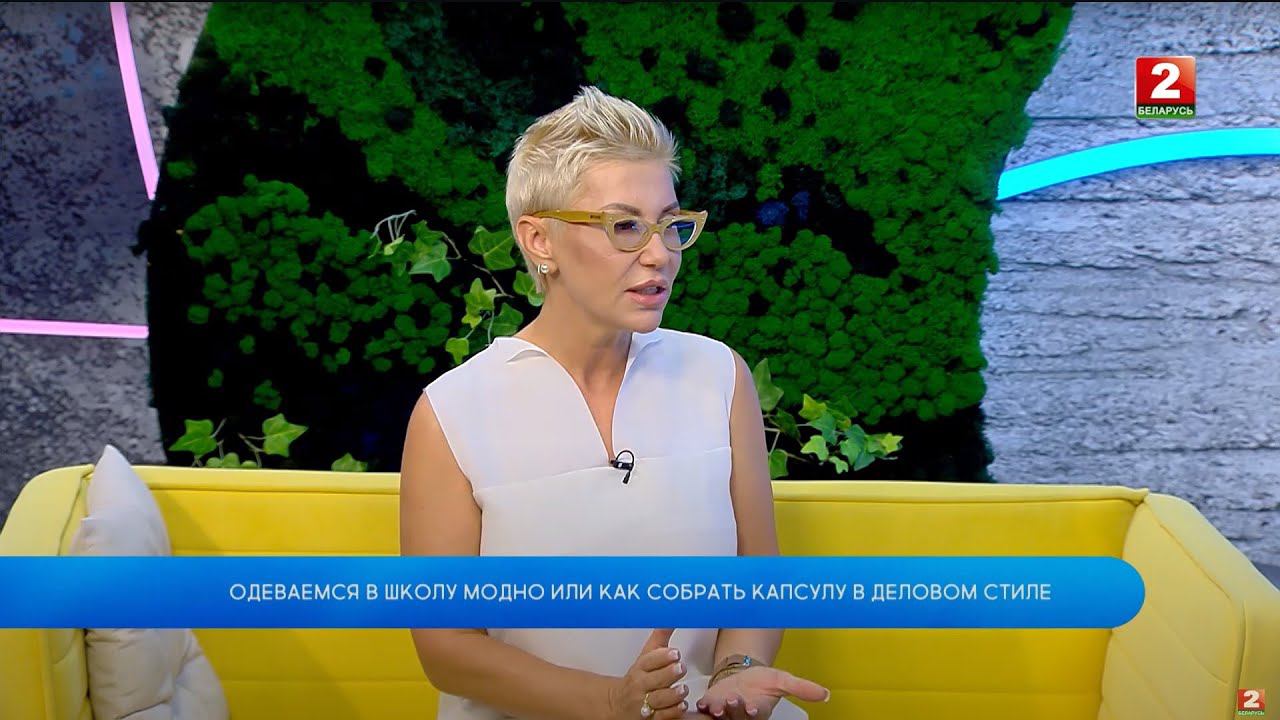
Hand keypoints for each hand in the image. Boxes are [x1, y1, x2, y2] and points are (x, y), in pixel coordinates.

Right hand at [605, 628, 691, 719]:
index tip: (674, 652)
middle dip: (668, 674)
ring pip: (659, 699)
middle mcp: (641, 685)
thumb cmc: (637, 678)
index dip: (661, 657)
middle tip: (680, 667)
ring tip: (682, 689)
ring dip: (672, 694)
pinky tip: (681, 705)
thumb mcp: (646, 656)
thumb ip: (660, 638)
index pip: (648, 661)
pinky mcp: (650, 718)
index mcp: (640, 668)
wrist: (618, 704)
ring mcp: (645, 703)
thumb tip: (671, 618)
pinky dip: (672, 711)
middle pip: (654, 680)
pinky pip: (662, 716)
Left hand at [694, 666, 828, 718]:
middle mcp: (741, 715)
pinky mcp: (711, 706)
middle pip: (738, 717)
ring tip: (717, 703)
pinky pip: (705, 711)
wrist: (742, 675)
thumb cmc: (762, 681)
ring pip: (721, 716)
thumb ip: (802, 688)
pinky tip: (701, 702)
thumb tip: (825, 695)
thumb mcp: (783, 681)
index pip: (758, 715)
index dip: (755, 712)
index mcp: (760, 710)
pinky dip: (702, 707)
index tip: (754, 707)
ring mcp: (725, 712)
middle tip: (734, 700)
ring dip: (718, 710)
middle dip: (735, 710)